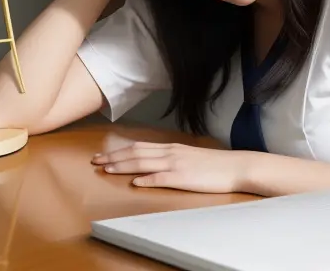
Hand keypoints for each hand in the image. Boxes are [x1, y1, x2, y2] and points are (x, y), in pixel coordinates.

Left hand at [91, 141, 248, 192]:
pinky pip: (162, 178)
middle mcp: (170, 153)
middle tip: (95, 160)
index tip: (102, 155)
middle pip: (136, 153)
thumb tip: (152, 164)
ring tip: (106, 169)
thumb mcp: (189, 157)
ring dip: (123, 166)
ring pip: (144, 162)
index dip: (118, 151)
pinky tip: (136, 183)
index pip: (139, 147)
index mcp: (171, 148)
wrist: (235, 166)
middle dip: (113, 157)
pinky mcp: (184, 177)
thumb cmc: (214, 164)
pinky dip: (147, 179)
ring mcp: (176, 164)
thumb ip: (171, 158)